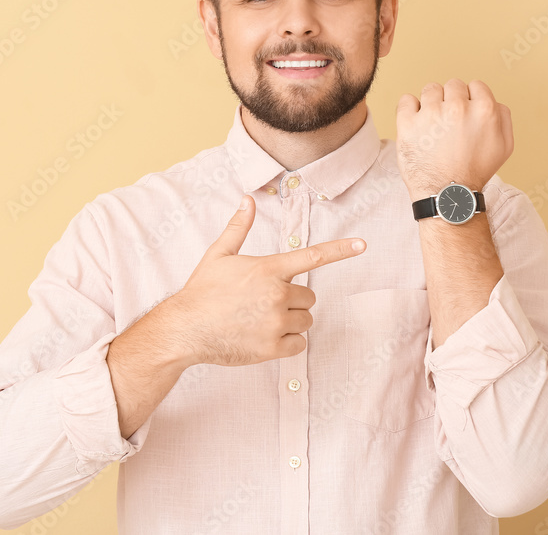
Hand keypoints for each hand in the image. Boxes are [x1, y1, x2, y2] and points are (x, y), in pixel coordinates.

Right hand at [166, 196, 365, 366]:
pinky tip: (263, 338)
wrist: (184, 329)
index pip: (312, 257)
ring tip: (260, 320)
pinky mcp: (272, 348)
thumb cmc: (201, 291)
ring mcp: (275, 322)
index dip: (340, 250)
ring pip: (305, 320)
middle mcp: (276, 294)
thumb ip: (238, 228)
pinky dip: (287, 342)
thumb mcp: (218, 255)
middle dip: (293, 300)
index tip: (362, 245)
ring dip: (291, 321)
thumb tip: (246, 200)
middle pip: (309, 296)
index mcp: (268, 269)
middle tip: (264, 303)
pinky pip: (299, 344)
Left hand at [395, 78, 513, 195]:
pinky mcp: (408, 123)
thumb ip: (503, 117)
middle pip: (452, 85)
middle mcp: (458, 108)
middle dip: (451, 101)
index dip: (470, 100)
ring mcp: (431, 114)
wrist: (448, 194)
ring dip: (431, 104)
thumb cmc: (475, 172)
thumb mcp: (505, 146)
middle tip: (449, 123)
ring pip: (430, 90)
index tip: (465, 115)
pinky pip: (406, 100)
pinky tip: (417, 124)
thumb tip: (491, 101)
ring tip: (433, 126)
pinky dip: (409, 109)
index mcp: (484, 110)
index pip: (475, 86)